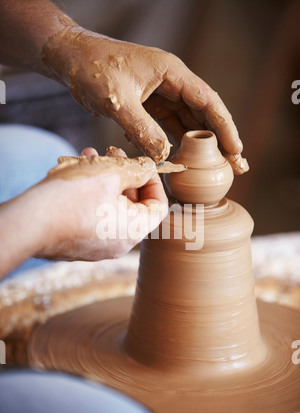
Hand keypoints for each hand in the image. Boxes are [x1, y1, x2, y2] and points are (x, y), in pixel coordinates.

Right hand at [35, 147, 167, 260]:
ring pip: (111, 207)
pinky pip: (93, 217)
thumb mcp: (111, 174)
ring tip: (91, 157)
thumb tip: (147, 169)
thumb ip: (136, 170)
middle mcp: (119, 244)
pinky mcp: (78, 244)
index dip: (153, 180)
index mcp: (134, 230)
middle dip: (124, 175)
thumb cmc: (72, 197)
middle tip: (112, 153)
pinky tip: (77, 174)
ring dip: (105, 180)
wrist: (28, 223)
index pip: (159, 206)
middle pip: (133, 205)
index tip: (140, 164)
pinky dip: (91, 195)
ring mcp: (98, 246)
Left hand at [43, 28, 246, 173]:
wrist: (71, 59)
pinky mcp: (149, 107)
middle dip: (221, 141)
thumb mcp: (118, 101)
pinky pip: (169, 128)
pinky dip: (178, 144)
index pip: (207, 102)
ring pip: (189, 123)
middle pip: (204, 115)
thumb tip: (164, 157)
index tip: (236, 149)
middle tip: (236, 165)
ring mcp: (161, 96)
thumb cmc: (93, 69)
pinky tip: (187, 161)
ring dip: (202, 146)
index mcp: (172, 73)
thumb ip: (142, 129)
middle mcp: (172, 84)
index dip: (224, 127)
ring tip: (218, 168)